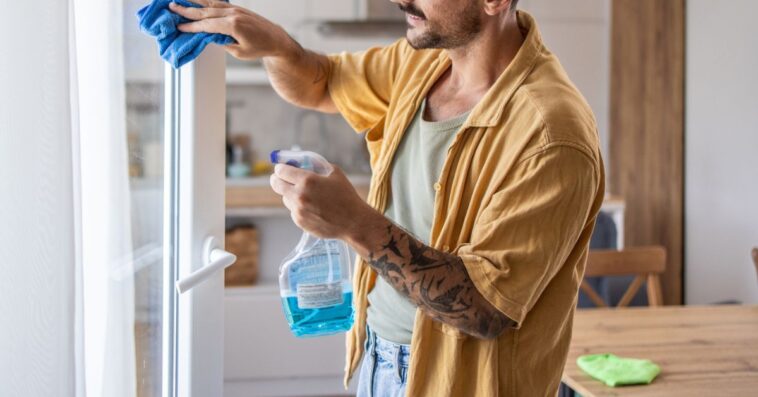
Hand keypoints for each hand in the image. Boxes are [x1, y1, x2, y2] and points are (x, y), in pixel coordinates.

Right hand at [169, 0, 300, 60]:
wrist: (276, 39)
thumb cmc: (259, 48)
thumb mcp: (238, 51)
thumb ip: (222, 42)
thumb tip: (207, 36)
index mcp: (233, 26)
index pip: (206, 25)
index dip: (191, 26)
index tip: (178, 26)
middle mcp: (233, 14)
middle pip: (205, 11)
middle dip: (186, 10)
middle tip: (170, 7)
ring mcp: (235, 9)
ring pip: (210, 3)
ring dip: (193, 1)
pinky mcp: (237, 8)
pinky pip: (217, 2)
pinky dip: (205, 0)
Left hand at [269, 163, 376, 239]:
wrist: (353, 221)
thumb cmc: (346, 195)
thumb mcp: (334, 172)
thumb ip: (316, 164)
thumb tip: (300, 161)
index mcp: (307, 180)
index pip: (281, 170)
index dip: (281, 168)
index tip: (282, 168)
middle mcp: (299, 195)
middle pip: (276, 184)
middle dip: (277, 179)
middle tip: (282, 178)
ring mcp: (298, 210)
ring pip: (285, 198)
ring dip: (291, 194)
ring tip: (308, 195)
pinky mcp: (299, 222)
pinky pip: (293, 210)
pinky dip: (299, 207)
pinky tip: (314, 208)